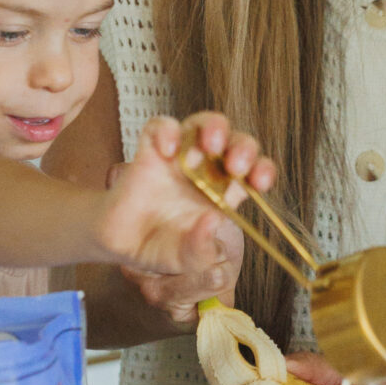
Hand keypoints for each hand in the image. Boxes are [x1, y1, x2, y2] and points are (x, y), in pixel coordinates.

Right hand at [97, 114, 273, 311]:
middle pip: (236, 142)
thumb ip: (200, 248)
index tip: (260, 183)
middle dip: (245, 147)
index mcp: (224, 193)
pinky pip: (161, 126)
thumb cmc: (162, 249)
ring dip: (214, 127)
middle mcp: (207, 170)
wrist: (122, 246)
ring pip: (204, 125)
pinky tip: (168, 150)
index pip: (254, 171)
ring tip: (210, 146)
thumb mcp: (187, 259)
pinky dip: (168, 131)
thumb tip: (211, 219)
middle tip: (236, 166)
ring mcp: (180, 157)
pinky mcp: (151, 150)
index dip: (263, 170)